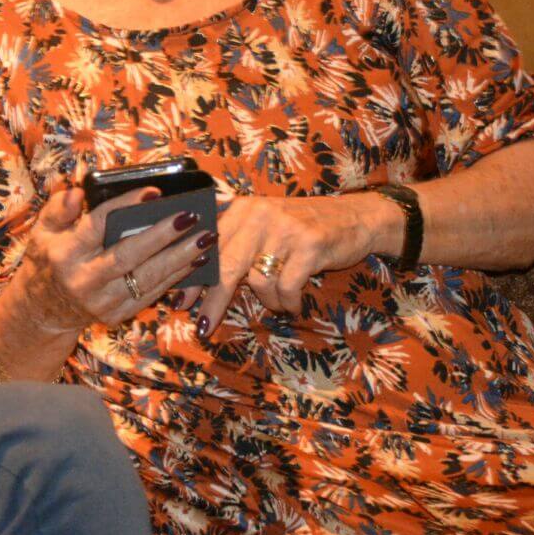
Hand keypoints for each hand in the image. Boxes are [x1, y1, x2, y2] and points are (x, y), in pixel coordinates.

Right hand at [1, 183, 214, 333]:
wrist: (45, 308)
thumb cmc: (50, 258)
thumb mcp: (43, 230)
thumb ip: (57, 209)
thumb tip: (76, 193)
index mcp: (64, 253)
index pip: (98, 225)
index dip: (126, 206)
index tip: (154, 191)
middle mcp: (83, 280)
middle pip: (128, 255)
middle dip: (163, 235)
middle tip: (191, 216)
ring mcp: (101, 302)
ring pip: (147, 279)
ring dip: (180, 258)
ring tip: (206, 238)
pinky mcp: (116, 316)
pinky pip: (152, 295)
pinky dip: (177, 277)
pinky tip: (197, 260)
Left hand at [195, 193, 395, 333]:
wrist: (355, 218)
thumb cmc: (301, 228)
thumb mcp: (264, 224)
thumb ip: (234, 242)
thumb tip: (196, 275)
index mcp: (242, 209)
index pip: (208, 246)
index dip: (193, 277)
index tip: (178, 302)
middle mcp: (260, 215)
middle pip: (226, 266)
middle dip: (212, 300)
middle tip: (203, 326)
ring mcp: (286, 229)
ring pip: (258, 281)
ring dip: (268, 301)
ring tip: (279, 302)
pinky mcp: (310, 245)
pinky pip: (286, 287)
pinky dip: (288, 302)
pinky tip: (295, 303)